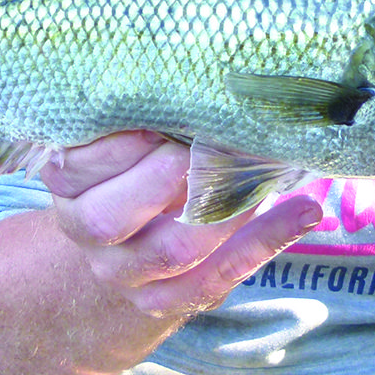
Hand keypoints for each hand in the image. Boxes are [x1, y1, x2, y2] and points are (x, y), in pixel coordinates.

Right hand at [41, 130, 322, 317]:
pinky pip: (219, 277)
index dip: (118, 144)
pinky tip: (305, 210)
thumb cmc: (137, 165)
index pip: (74, 169)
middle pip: (110, 218)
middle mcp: (88, 233)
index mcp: (69, 186)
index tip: (161, 115)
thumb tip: (202, 74)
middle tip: (210, 140)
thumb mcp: (123, 138)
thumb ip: (144, 114)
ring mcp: (126, 273)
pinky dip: (266, 242)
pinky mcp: (168, 300)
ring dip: (224, 209)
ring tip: (265, 169)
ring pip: (172, 251)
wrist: (126, 245)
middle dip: (164, 177)